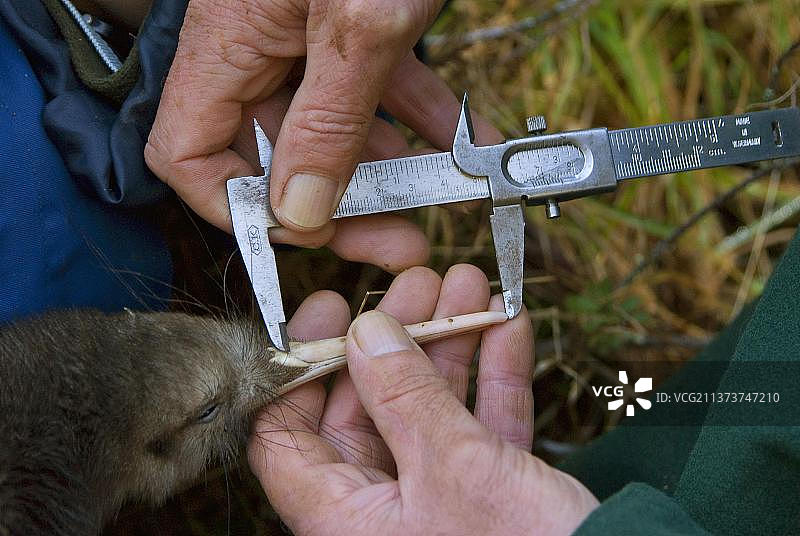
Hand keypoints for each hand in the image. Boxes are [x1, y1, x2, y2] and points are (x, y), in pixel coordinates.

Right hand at [145, 0, 500, 271]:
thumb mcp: (358, 22)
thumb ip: (327, 119)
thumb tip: (298, 209)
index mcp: (228, 44)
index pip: (188, 154)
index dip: (236, 208)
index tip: (303, 233)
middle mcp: (259, 47)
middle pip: (275, 155)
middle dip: (340, 203)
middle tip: (400, 237)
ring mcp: (309, 39)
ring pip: (333, 129)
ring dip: (390, 169)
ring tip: (444, 198)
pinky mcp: (357, 27)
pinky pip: (379, 90)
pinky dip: (423, 119)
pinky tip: (469, 140)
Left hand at [249, 264, 598, 534]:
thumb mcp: (456, 467)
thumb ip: (405, 396)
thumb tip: (367, 333)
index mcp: (344, 519)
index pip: (286, 436)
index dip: (301, 367)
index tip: (331, 313)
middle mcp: (382, 512)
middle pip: (367, 408)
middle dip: (397, 338)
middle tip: (420, 284)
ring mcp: (438, 501)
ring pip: (429, 409)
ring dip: (451, 344)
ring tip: (468, 286)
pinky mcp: (490, 495)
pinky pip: (481, 426)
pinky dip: (495, 376)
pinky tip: (507, 326)